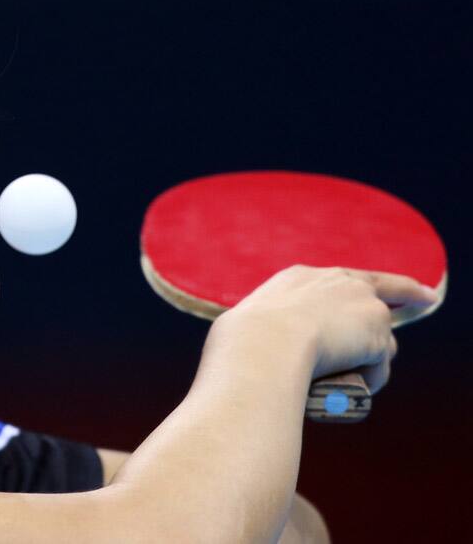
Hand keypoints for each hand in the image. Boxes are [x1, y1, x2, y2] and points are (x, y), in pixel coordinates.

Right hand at [216, 265, 438, 393]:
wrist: (261, 348)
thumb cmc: (239, 350)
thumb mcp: (240, 337)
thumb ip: (256, 339)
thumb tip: (246, 362)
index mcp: (297, 278)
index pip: (337, 278)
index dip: (356, 286)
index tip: (371, 290)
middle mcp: (334, 280)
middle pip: (383, 286)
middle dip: (406, 292)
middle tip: (424, 297)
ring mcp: (360, 302)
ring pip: (377, 340)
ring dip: (366, 362)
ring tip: (335, 383)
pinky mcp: (377, 329)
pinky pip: (378, 366)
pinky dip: (367, 380)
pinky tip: (346, 386)